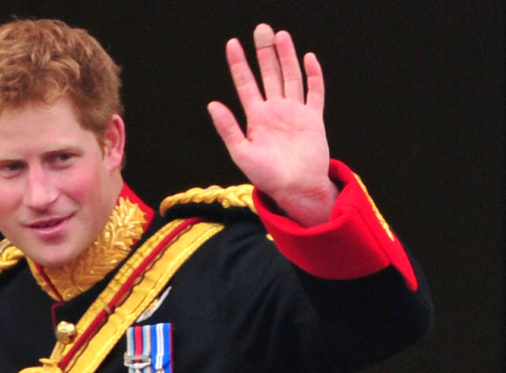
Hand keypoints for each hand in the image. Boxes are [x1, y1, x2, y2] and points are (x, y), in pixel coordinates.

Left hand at [207, 23, 337, 226]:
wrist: (295, 189)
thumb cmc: (267, 176)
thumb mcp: (241, 153)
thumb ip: (228, 128)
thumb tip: (212, 104)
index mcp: (256, 117)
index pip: (245, 84)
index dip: (239, 64)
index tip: (232, 44)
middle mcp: (275, 110)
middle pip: (269, 74)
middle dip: (265, 52)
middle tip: (261, 29)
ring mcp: (295, 112)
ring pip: (291, 77)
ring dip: (286, 57)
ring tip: (280, 35)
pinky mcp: (313, 119)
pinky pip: (314, 93)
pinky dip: (313, 76)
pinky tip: (309, 58)